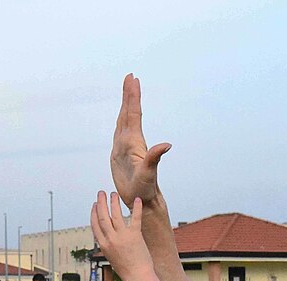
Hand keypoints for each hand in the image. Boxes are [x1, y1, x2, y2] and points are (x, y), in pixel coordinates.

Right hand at [91, 191, 151, 277]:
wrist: (138, 276)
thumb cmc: (126, 269)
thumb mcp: (111, 256)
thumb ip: (107, 244)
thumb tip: (106, 234)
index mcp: (103, 245)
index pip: (95, 225)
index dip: (94, 213)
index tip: (95, 204)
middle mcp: (111, 239)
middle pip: (103, 217)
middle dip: (101, 203)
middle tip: (101, 193)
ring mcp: (122, 237)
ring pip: (116, 215)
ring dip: (114, 202)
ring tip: (114, 194)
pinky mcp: (135, 236)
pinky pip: (135, 218)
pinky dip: (136, 208)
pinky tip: (136, 200)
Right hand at [110, 74, 170, 208]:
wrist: (142, 198)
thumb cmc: (145, 188)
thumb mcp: (149, 173)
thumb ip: (155, 158)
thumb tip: (167, 145)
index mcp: (136, 141)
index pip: (134, 114)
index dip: (133, 96)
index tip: (133, 80)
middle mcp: (132, 140)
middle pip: (129, 112)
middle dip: (129, 94)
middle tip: (130, 77)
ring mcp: (126, 145)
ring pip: (125, 119)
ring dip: (125, 103)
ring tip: (127, 89)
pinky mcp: (120, 153)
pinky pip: (119, 131)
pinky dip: (120, 119)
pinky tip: (121, 116)